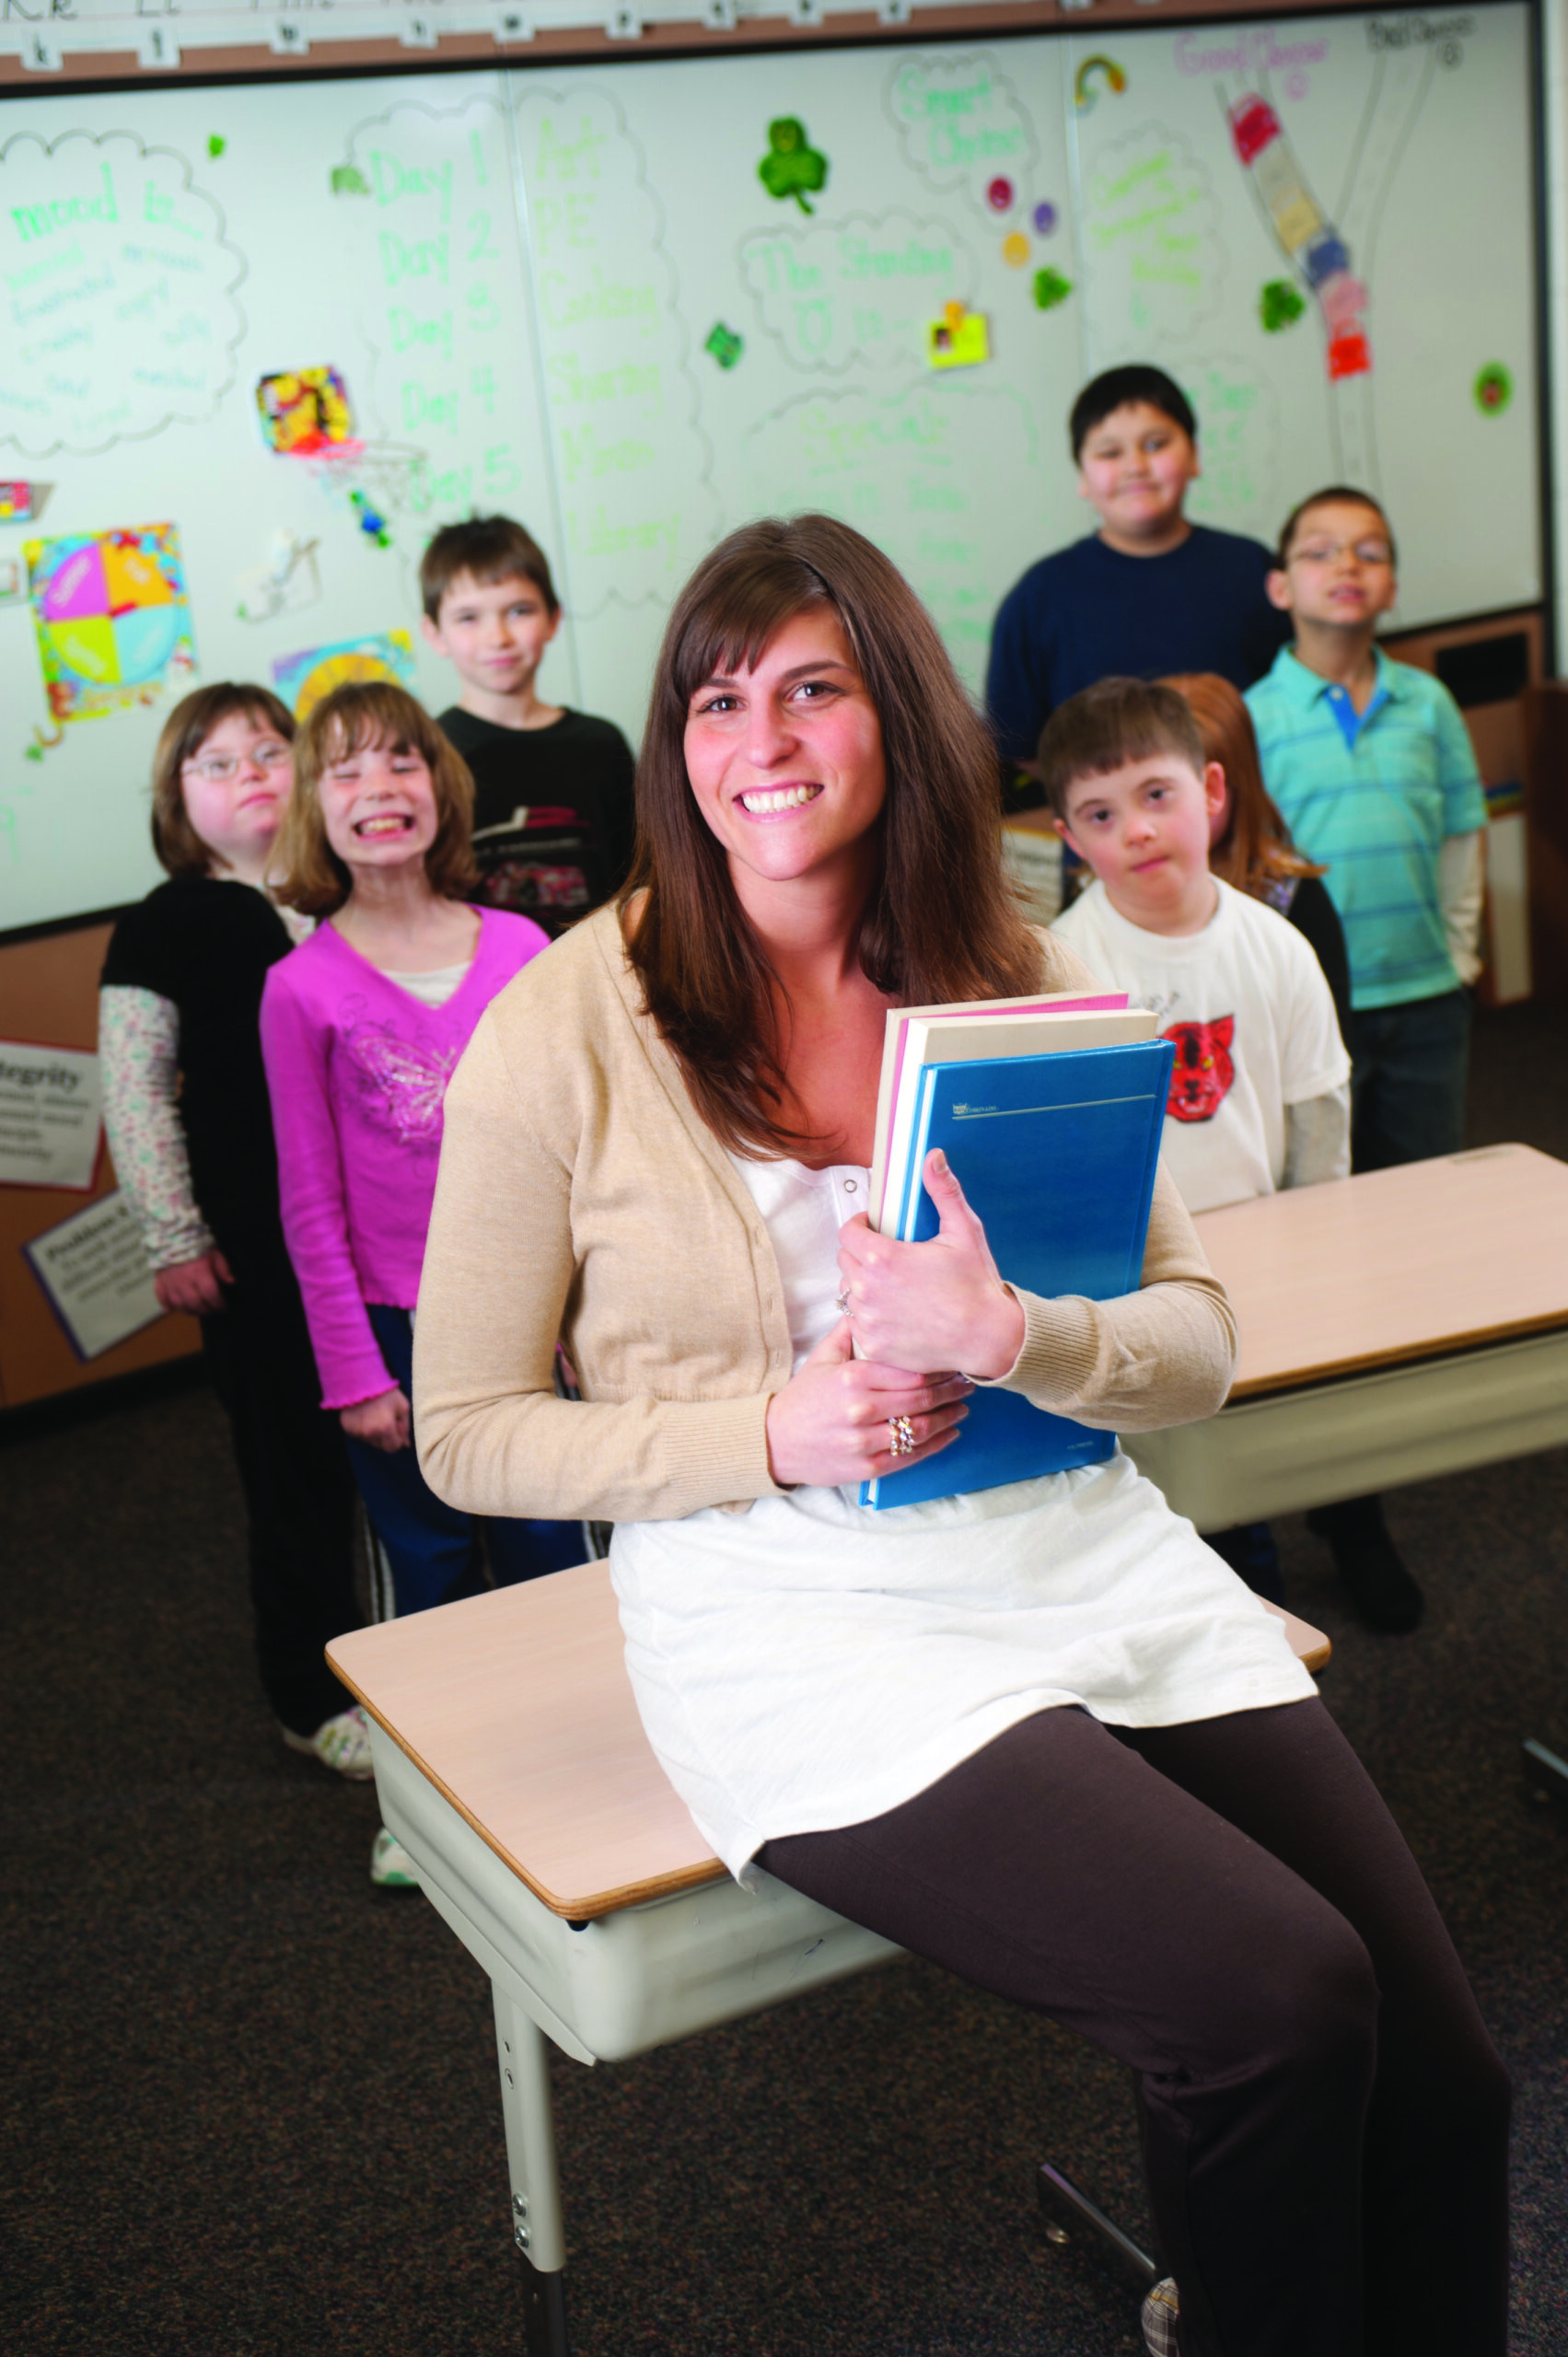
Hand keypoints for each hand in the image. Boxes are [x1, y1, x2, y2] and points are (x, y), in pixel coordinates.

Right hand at [153, 1249, 232, 1316]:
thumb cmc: (196, 1242)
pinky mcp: (159, 1280)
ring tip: (197, 1310)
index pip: (211, 1294)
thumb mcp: (214, 1252)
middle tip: (212, 1310)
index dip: (219, 1304)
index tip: (224, 1307)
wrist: (172, 1233)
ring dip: (189, 1311)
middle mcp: (184, 1281)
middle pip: (195, 1303)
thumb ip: (223, 1268)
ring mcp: (170, 1282)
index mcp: (200, 1273)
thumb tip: (232, 1282)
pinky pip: (161, 1297)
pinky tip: (171, 1309)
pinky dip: (166, 1305)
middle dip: (206, 1310)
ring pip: (179, 1304)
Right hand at [340, 1387, 410, 1452]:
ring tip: (374, 1415)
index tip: (395, 1426)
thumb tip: (406, 1444)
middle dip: (386, 1437)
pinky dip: (362, 1428)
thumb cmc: (385, 1392)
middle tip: (385, 1420)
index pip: (393, 1448)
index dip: (397, 1439)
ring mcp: (356, 1432)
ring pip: (369, 1441)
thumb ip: (406, 1427)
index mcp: (386, 1428)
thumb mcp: (403, 1406)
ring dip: (373, 1433)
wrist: (361, 1380)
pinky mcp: (346, 1428)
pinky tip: (364, 1415)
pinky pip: (357, 1434)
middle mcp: (370, 1434)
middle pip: (381, 1446)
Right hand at [763, 1316, 971, 1489]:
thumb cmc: (802, 1398)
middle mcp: (861, 1408)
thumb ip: (850, 1332)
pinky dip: (937, 1444)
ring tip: (963, 1407)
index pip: (910, 1370)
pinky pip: (911, 1455)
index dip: (939, 1366)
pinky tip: (951, 1433)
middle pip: (922, 1397)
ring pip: (921, 1427)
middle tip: (968, 1383)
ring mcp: (865, 1440)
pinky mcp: (868, 1467)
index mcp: (852, 1377)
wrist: (775, 1442)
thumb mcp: (822, 1358)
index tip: (953, 1360)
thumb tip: (873, 1304)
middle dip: (951, 1390)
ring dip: (949, 1417)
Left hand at [836, 1149, 1025, 1380]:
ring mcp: (868, 1320)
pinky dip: (870, 1316)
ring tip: (892, 1286)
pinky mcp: (873, 1345)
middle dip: (861, 1253)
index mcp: (883, 1258)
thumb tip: (932, 1156)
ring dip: (863, 1285)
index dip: (859, 1226)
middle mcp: (868, 1290)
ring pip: (848, 1293)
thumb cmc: (977, 1286)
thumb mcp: (964, 1231)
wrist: (989, 1338)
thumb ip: (943, 1191)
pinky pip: (857, 1323)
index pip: (847, 1233)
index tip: (872, 1228)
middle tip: (887, 1257)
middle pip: (845, 1261)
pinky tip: (895, 1313)